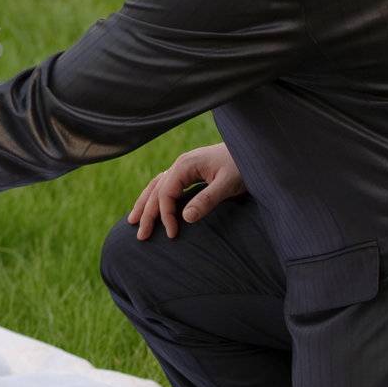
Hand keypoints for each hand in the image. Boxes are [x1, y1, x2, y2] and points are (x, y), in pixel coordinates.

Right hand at [126, 142, 244, 240]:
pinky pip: (166, 185)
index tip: (172, 235)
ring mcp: (184, 168)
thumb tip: (185, 218)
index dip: (166, 215)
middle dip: (147, 213)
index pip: (165, 193)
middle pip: (156, 190)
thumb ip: (207, 200)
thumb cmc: (243, 166)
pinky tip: (153, 206)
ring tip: (133, 220)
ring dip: (145, 204)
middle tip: (141, 236)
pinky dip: (156, 197)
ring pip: (156, 186)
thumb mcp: (227, 184)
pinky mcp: (190, 172)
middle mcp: (180, 165)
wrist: (254, 150)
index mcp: (185, 165)